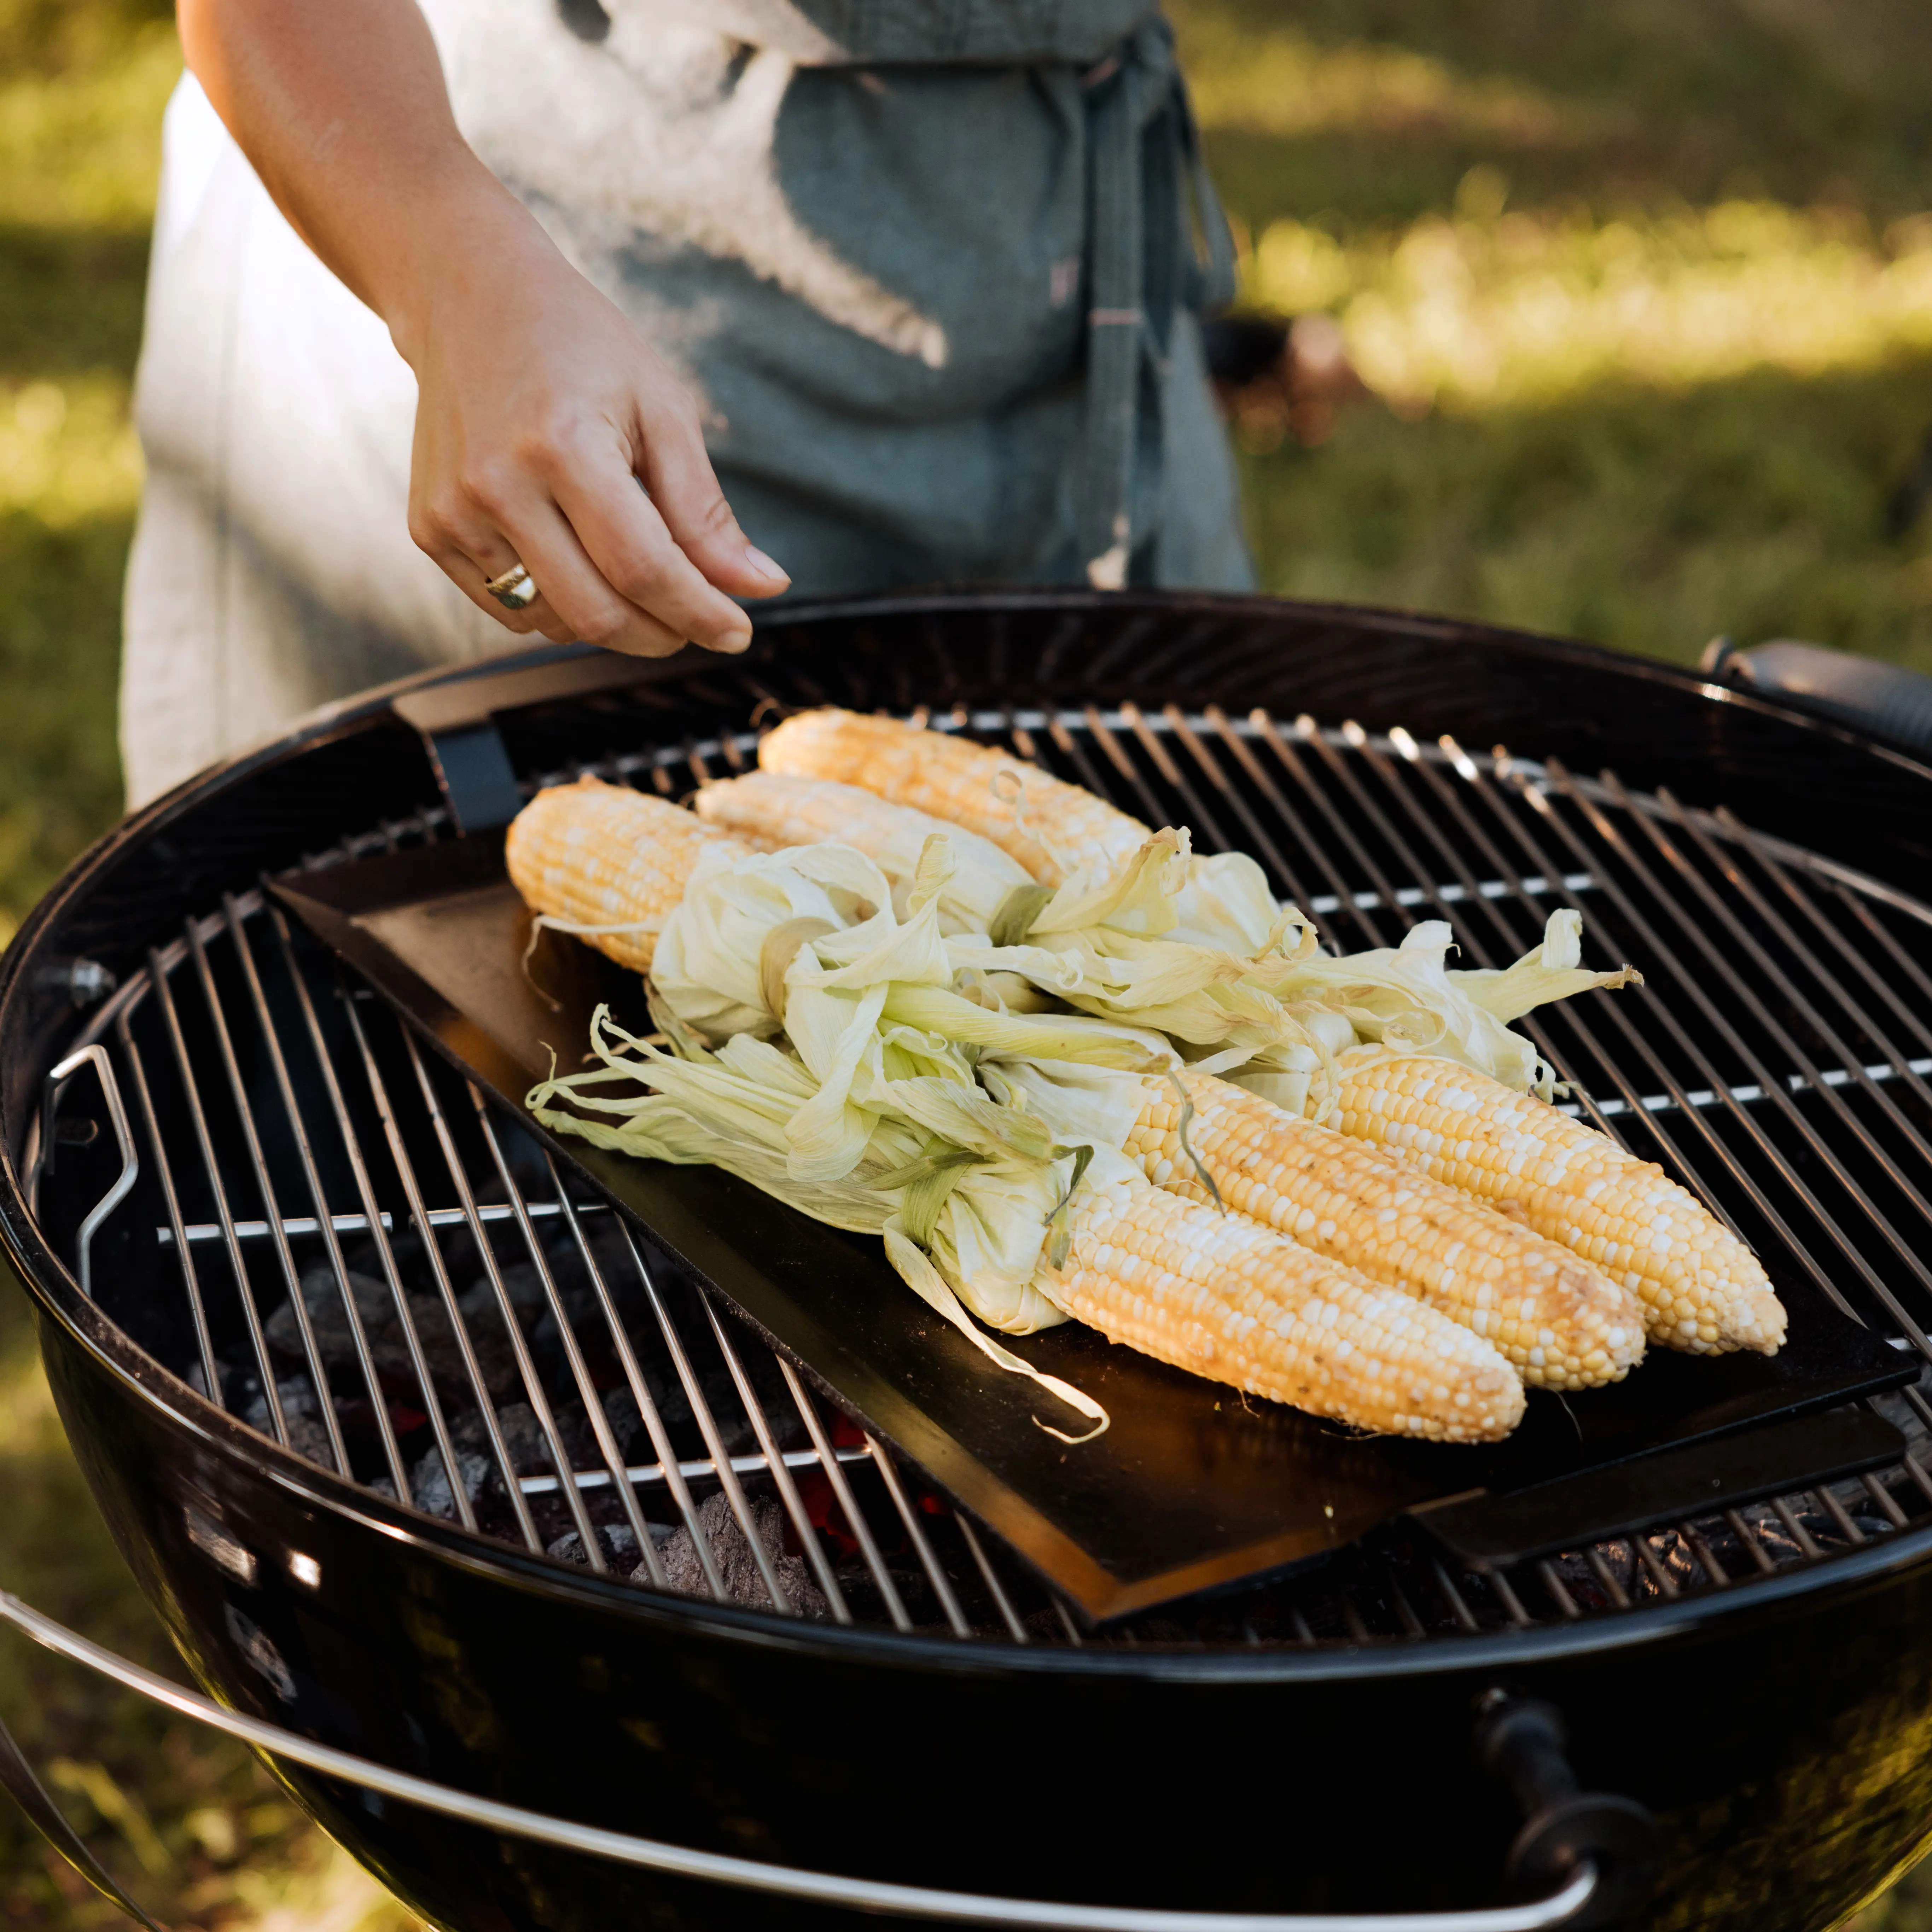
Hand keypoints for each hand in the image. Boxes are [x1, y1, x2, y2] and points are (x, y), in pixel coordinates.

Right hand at [400, 206, 787, 655]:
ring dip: (614, 622)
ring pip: (556, 624)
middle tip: (698, 620)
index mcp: (563, 445)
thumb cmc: (579, 349)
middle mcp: (496, 486)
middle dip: (663, 634)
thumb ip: (705, 511)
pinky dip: (561, 609)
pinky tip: (581, 563)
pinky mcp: (430, 530)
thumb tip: (763, 588)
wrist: (467, 300)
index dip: (700, 614)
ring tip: (639, 578)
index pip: (643, 569)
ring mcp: (453, 514)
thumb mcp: (662, 410)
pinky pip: (512, 609)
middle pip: (598, 613)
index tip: (739, 632)